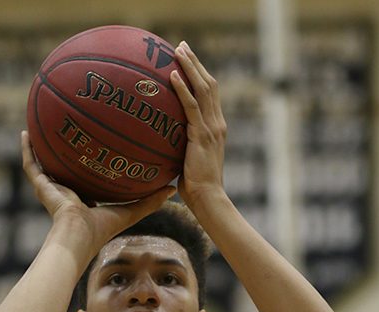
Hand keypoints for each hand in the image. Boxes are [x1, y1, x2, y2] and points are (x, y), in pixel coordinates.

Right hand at [21, 131, 176, 254]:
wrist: (77, 236)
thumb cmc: (102, 229)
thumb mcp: (130, 211)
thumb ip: (150, 200)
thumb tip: (173, 189)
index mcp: (85, 197)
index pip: (88, 174)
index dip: (93, 158)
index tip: (100, 140)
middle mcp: (66, 190)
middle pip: (66, 163)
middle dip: (68, 145)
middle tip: (73, 121)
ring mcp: (51, 188)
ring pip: (45, 161)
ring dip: (43, 142)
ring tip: (43, 120)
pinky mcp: (40, 186)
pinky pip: (30, 164)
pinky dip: (26, 149)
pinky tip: (25, 131)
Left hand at [170, 42, 226, 207]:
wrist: (208, 199)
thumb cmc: (196, 189)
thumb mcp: (188, 164)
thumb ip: (180, 151)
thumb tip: (161, 149)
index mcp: (216, 128)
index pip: (210, 94)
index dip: (200, 75)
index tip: (188, 60)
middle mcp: (217, 123)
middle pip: (208, 84)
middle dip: (195, 63)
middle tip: (182, 45)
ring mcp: (211, 128)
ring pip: (203, 88)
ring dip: (190, 67)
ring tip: (178, 50)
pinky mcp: (202, 135)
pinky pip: (192, 106)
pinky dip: (183, 88)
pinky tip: (172, 74)